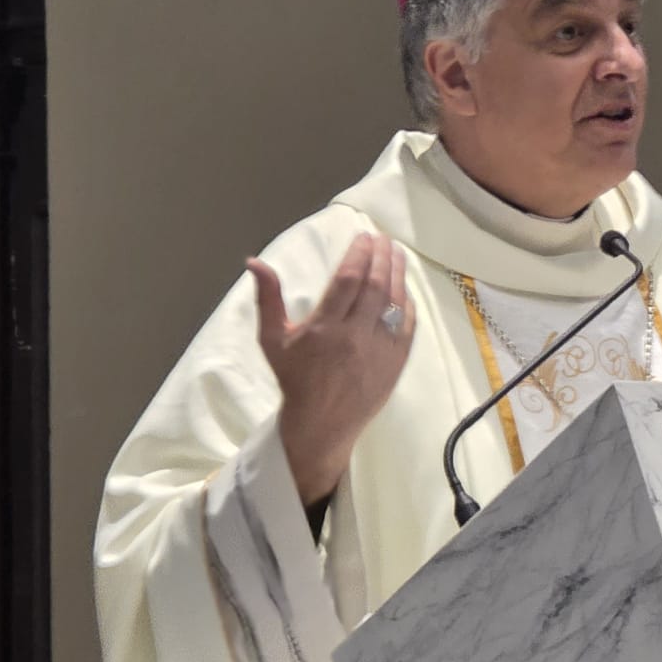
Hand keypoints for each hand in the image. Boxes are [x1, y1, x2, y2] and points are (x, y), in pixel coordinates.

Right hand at [248, 233, 414, 506]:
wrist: (321, 424)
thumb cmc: (294, 378)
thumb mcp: (272, 340)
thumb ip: (268, 299)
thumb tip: (254, 262)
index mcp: (323, 329)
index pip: (347, 280)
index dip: (358, 254)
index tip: (363, 237)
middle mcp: (354, 337)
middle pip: (375, 286)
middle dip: (381, 256)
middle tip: (382, 239)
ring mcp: (379, 350)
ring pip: (394, 302)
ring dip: (397, 273)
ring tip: (395, 253)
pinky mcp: (396, 362)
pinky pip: (408, 325)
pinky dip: (407, 302)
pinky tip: (402, 286)